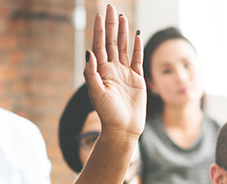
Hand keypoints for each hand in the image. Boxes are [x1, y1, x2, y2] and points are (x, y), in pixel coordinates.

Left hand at [84, 5, 145, 138]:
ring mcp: (125, 73)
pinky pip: (137, 59)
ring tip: (122, 17)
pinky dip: (137, 47)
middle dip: (110, 25)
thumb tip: (89, 52)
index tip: (99, 15)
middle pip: (110, 42)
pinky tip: (137, 35)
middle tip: (111, 7)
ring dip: (122, 32)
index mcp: (100, 71)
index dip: (99, 30)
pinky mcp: (137, 79)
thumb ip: (91, 73)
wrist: (123, 129)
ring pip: (123, 47)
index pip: (99, 45)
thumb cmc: (107, 114)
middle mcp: (111, 69)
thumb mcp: (96, 93)